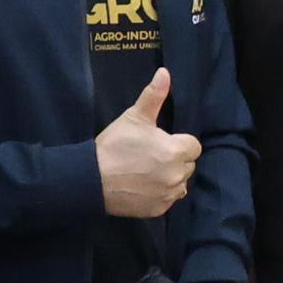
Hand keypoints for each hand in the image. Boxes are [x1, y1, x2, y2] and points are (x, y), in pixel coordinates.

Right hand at [97, 68, 202, 220]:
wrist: (89, 179)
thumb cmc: (114, 146)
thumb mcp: (134, 117)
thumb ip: (154, 95)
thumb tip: (165, 72)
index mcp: (177, 151)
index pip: (193, 146)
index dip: (177, 142)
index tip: (158, 142)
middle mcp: (178, 175)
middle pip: (187, 164)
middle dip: (173, 159)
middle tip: (148, 156)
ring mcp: (168, 194)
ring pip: (180, 183)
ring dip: (169, 177)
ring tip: (145, 171)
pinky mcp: (158, 210)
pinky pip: (168, 199)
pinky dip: (159, 194)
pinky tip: (142, 186)